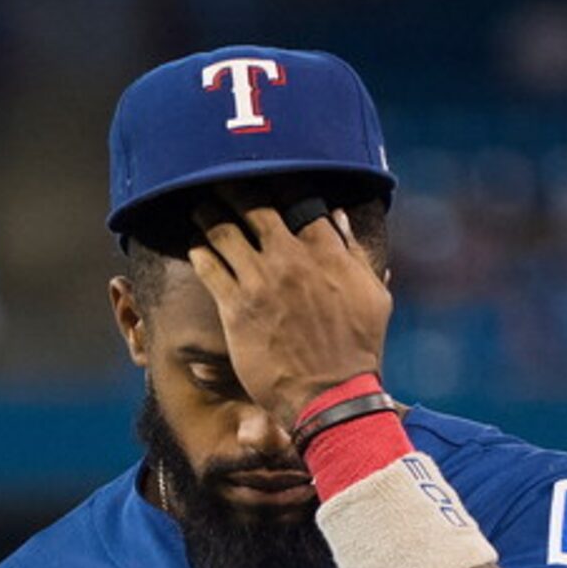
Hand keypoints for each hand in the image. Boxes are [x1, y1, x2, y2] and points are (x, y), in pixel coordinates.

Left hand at [185, 184, 392, 429]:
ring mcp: (261, 282)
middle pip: (256, 206)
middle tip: (220, 177)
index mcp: (326, 251)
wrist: (331, 395)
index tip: (267, 173)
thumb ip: (354, 254)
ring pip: (224, 233)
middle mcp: (291, 259)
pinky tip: (194, 246)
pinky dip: (200, 252)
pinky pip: (210, 268)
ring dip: (209, 215)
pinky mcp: (236, 308)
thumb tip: (338, 218)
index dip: (280, 183)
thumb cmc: (357, 349)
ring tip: (199, 206)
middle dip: (235, 188)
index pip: (299, 200)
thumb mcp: (372, 296)